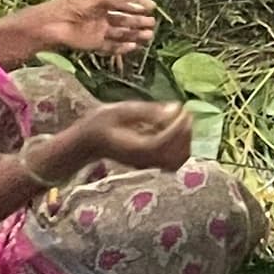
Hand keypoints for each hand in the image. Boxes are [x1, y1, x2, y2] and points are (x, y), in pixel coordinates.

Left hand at [22, 0, 155, 64]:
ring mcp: (98, 30)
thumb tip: (138, 6)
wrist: (51, 25)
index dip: (138, 3)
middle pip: (124, 19)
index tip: (152, 6)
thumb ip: (118, 1)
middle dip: (139, 20)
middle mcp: (101, 15)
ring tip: (149, 35)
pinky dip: (123, 47)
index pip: (123, 1)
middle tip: (153, 23)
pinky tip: (134, 46)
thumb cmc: (71, 5)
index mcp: (101, 1)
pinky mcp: (94, 44)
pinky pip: (111, 47)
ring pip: (121, 33)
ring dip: (135, 34)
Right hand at [44, 98, 193, 181]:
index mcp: (133, 147)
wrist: (88, 143)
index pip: (161, 142)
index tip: (183, 110)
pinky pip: (173, 161)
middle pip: (174, 156)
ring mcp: (147, 165)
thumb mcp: (120, 110)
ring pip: (177, 161)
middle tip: (184, 113)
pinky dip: (181, 147)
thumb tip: (175, 108)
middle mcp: (143, 160)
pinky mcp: (151, 164)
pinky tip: (175, 130)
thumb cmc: (101, 122)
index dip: (177, 127)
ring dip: (185, 141)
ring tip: (181, 121)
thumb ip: (148, 111)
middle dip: (184, 134)